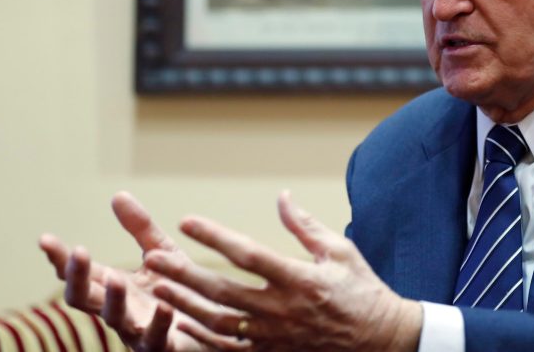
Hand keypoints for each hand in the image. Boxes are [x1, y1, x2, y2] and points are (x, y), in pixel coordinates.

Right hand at [39, 192, 244, 351]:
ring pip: (116, 320)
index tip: (45, 239)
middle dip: (78, 277)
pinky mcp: (164, 347)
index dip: (61, 259)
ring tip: (115, 279)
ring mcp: (138, 331)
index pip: (80, 273)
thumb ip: (140, 228)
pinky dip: (158, 324)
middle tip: (78, 253)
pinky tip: (164, 307)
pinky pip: (157, 339)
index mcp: (115, 288)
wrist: (215, 324)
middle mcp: (120, 311)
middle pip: (85, 298)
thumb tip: (117, 194)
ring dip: (113, 300)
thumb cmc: (180, 290)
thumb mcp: (161, 253)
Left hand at [145, 191, 422, 351]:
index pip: (248, 254)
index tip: (187, 222)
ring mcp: (275, 336)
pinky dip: (202, 338)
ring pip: (219, 323)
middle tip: (153, 258)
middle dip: (184, 273)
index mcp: (300, 279)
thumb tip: (281, 197)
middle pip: (222, 291)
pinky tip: (180, 323)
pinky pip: (230, 349)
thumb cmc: (362, 290)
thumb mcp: (340, 251)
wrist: (380, 341)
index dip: (215, 237)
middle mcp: (282, 309)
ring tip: (159, 286)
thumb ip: (305, 225)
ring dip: (185, 304)